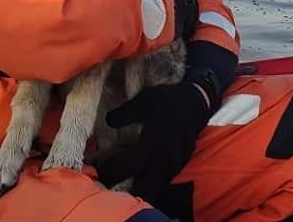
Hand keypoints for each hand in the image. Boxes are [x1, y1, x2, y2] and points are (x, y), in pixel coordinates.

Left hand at [105, 81, 210, 206]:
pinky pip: (163, 182)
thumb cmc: (167, 100)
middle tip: (109, 180)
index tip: (96, 165)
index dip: (108, 169)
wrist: (195, 102)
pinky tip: (139, 171)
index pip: (125, 167)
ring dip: (139, 188)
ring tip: (123, 177)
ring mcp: (174, 166)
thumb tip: (108, 122)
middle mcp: (164, 162)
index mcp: (152, 146)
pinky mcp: (179, 166)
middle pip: (143, 192)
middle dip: (124, 190)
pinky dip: (149, 182)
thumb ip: (124, 113)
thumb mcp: (143, 101)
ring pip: (155, 190)